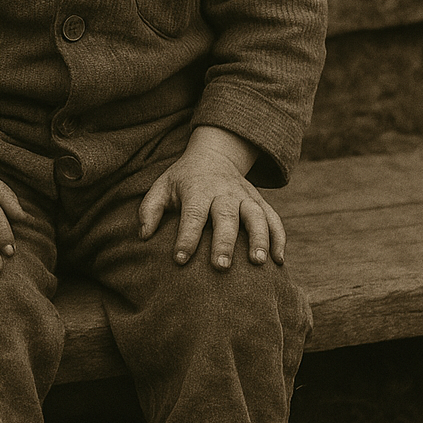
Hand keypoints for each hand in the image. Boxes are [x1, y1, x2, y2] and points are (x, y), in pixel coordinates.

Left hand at [138, 126, 285, 270]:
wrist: (215, 155)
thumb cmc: (183, 180)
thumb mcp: (162, 187)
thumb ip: (150, 209)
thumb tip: (143, 236)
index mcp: (197, 189)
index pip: (192, 214)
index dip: (186, 237)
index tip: (179, 259)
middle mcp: (224, 192)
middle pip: (226, 216)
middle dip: (224, 242)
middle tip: (220, 267)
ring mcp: (245, 196)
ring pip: (256, 216)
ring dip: (259, 238)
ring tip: (258, 263)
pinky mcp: (259, 202)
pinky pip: (274, 219)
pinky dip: (279, 238)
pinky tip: (279, 261)